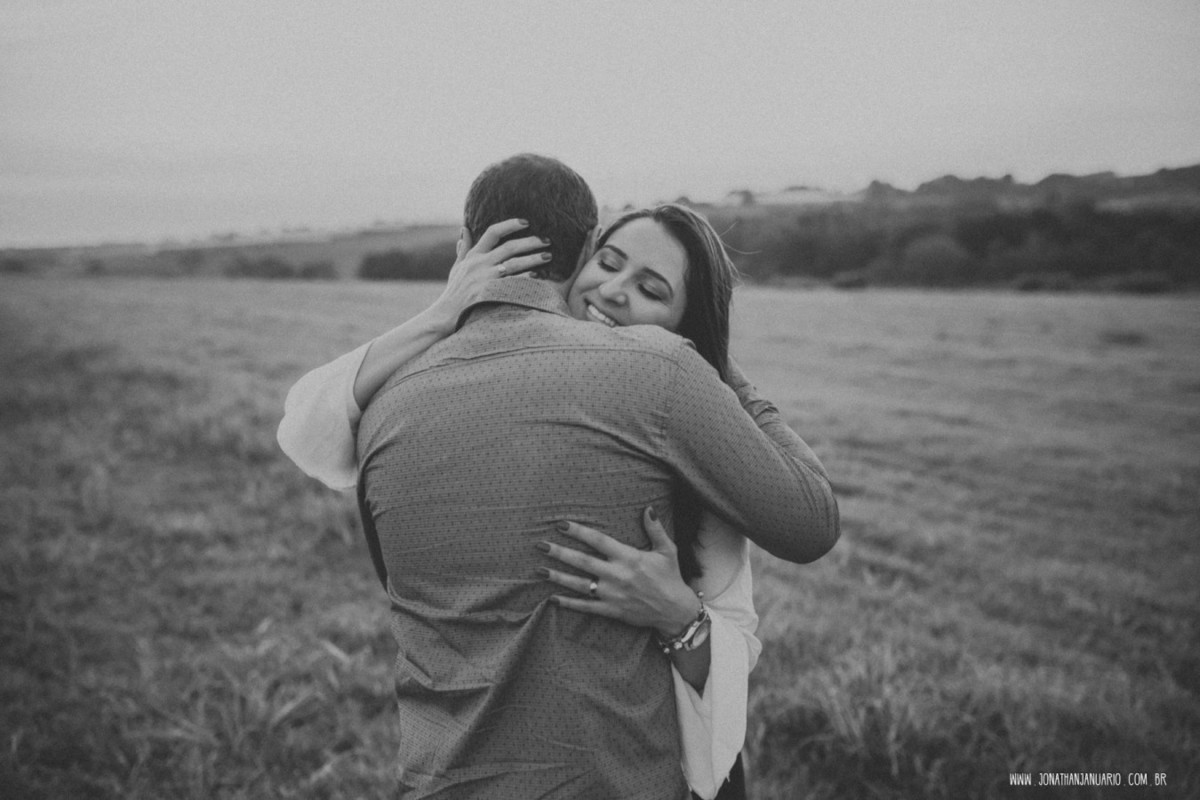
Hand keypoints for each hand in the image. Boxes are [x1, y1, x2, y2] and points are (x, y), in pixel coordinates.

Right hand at [427, 218, 550, 330]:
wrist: (445, 315)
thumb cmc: (454, 292)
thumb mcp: (457, 268)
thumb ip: (463, 249)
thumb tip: (465, 228)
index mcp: (474, 255)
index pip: (493, 232)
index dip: (510, 224)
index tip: (526, 222)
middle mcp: (480, 264)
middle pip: (509, 246)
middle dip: (531, 242)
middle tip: (547, 241)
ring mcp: (484, 278)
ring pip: (514, 263)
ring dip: (533, 259)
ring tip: (548, 256)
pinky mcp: (489, 293)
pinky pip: (511, 283)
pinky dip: (524, 279)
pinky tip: (537, 277)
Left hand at [540, 506, 701, 637]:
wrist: (675, 610)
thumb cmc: (671, 577)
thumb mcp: (667, 550)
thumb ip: (655, 528)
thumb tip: (648, 508)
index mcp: (629, 557)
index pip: (599, 541)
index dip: (579, 532)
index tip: (561, 524)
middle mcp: (617, 575)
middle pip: (583, 562)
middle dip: (560, 553)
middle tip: (540, 545)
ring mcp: (612, 594)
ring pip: (579, 585)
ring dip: (558, 577)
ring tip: (539, 570)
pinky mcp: (611, 610)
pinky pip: (586, 607)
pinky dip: (569, 603)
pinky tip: (553, 599)